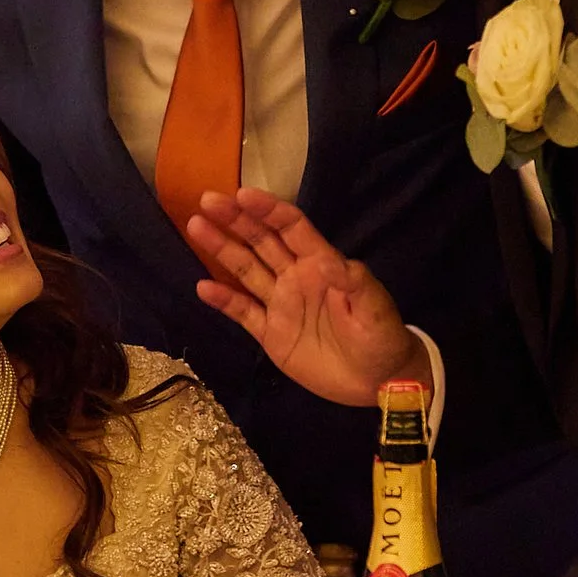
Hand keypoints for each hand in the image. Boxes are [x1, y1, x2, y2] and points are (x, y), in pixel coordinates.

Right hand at [187, 188, 425, 408]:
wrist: (377, 381)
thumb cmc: (381, 338)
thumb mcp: (376, 308)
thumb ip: (355, 282)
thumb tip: (332, 261)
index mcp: (321, 264)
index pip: (291, 228)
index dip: (268, 210)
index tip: (242, 194)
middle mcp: (296, 277)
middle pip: (261, 241)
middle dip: (236, 220)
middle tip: (208, 200)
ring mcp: (281, 304)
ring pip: (246, 269)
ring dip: (222, 248)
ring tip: (196, 226)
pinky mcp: (271, 333)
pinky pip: (243, 311)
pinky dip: (223, 299)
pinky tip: (202, 286)